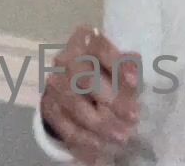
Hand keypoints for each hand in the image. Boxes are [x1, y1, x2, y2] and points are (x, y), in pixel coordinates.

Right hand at [40, 23, 141, 160]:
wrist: (68, 81)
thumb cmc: (101, 67)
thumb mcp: (115, 61)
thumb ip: (127, 64)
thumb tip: (135, 70)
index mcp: (84, 39)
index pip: (99, 47)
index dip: (117, 63)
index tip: (135, 81)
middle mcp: (65, 58)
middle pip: (87, 79)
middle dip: (113, 101)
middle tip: (133, 117)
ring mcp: (54, 84)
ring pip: (77, 106)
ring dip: (101, 124)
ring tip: (122, 136)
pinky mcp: (49, 107)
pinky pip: (67, 126)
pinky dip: (86, 138)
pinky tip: (102, 146)